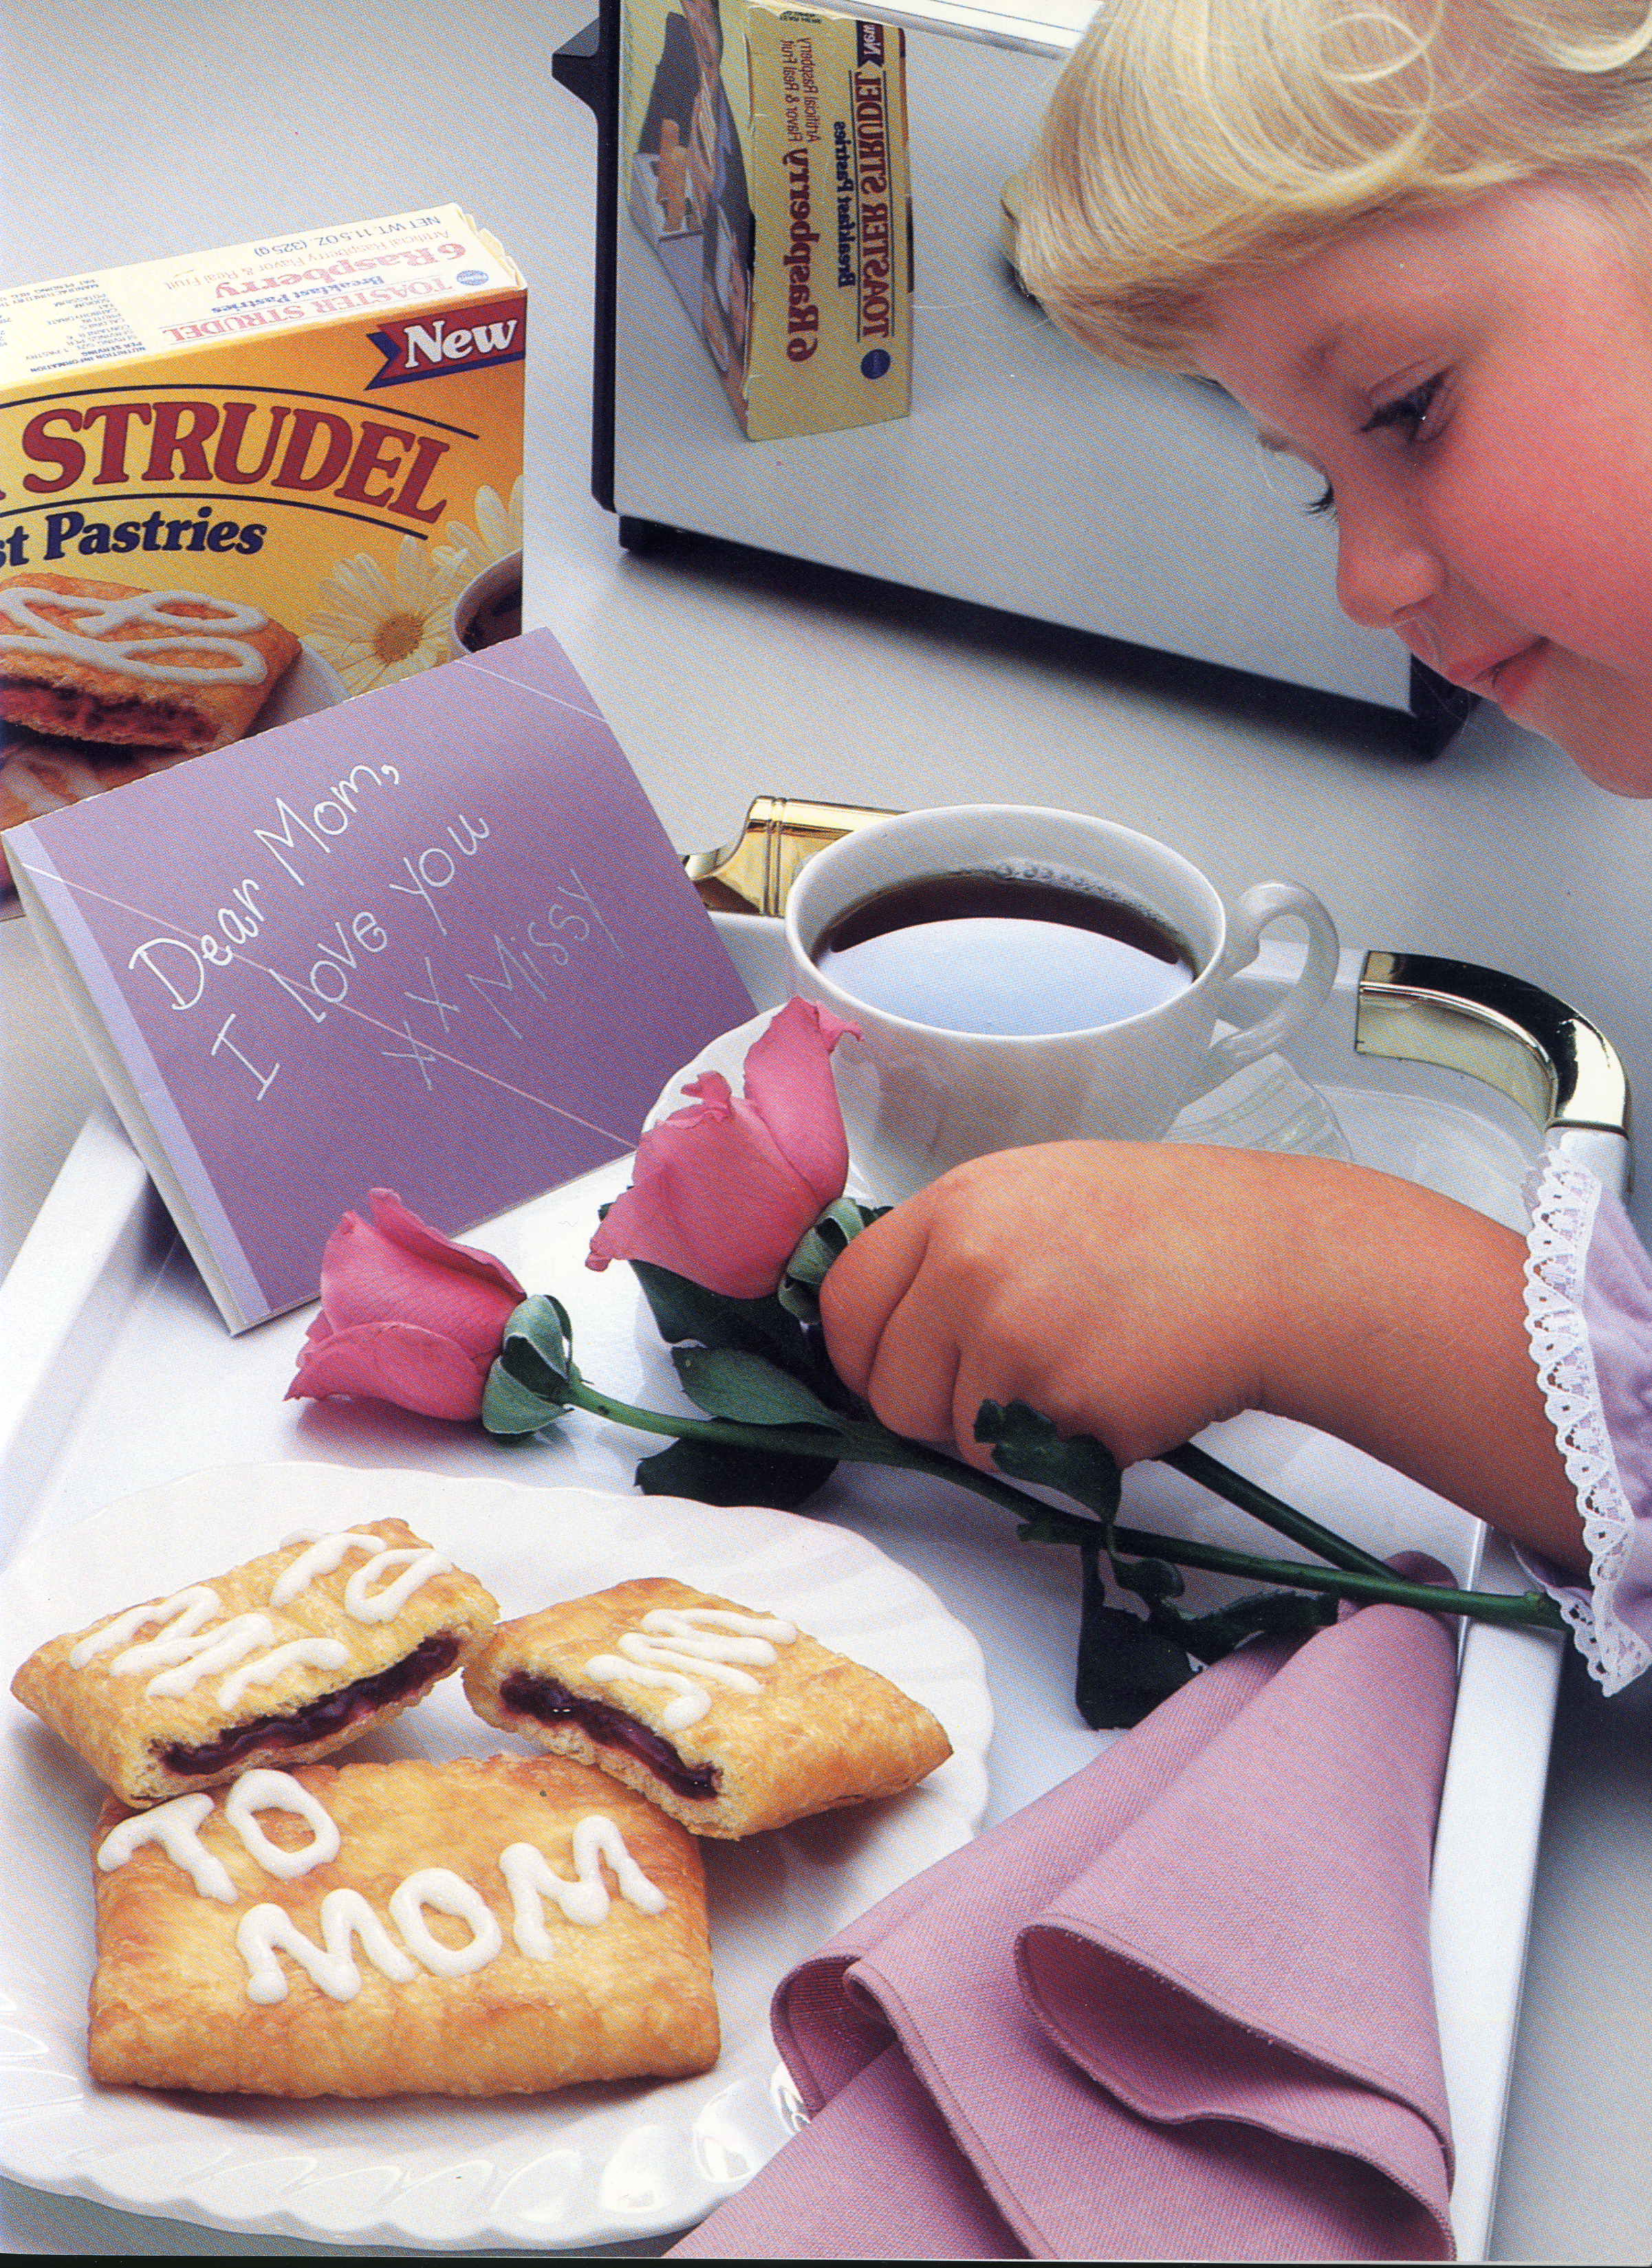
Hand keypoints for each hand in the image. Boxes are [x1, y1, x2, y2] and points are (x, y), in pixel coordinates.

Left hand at [820, 1141, 1586, 1572]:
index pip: (842, 1301)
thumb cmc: (1168, 1230)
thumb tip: (891, 1327)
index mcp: (955, 1205)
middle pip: (886, 1386)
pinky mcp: (1060, 1402)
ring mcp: (1010, 1334)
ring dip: (1004, 1433)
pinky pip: (1022, 1462)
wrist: (1277, 1264)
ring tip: (1082, 1373)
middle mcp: (967, 1263)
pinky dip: (1062, 1449)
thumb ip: (955, 1251)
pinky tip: (1119, 1392)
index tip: (894, 1373)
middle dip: (932, 1409)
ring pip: (953, 1436)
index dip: (864, 1354)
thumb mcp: (1037, 1198)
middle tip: (1007, 1385)